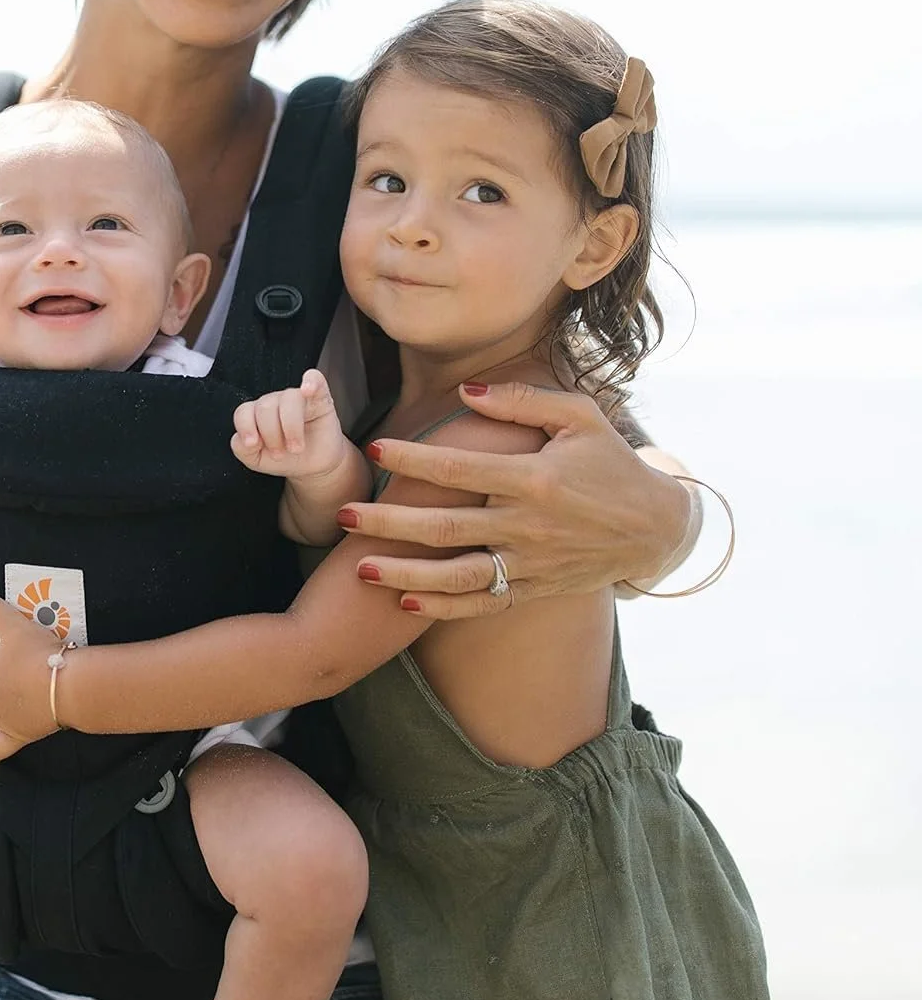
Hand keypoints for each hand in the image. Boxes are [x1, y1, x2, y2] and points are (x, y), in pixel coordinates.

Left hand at [231, 369, 347, 478]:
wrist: (314, 467)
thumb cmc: (286, 459)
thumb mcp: (257, 460)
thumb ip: (241, 449)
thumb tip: (244, 439)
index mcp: (256, 414)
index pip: (243, 412)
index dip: (246, 428)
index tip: (254, 446)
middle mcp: (275, 402)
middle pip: (265, 407)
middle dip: (271, 435)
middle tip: (281, 454)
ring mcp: (297, 398)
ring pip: (288, 398)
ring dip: (291, 427)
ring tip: (296, 448)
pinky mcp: (320, 397)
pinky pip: (315, 378)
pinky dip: (311, 382)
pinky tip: (307, 390)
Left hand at [347, 382, 692, 619]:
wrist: (656, 527)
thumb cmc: (612, 462)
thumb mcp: (580, 417)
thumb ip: (523, 400)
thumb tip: (466, 392)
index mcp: (535, 478)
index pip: (460, 468)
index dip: (414, 458)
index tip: (375, 449)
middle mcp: (528, 525)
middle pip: (446, 526)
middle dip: (390, 522)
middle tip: (343, 515)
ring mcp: (531, 563)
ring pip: (458, 574)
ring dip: (406, 572)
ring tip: (360, 567)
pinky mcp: (535, 588)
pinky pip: (483, 603)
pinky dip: (444, 607)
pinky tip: (406, 601)